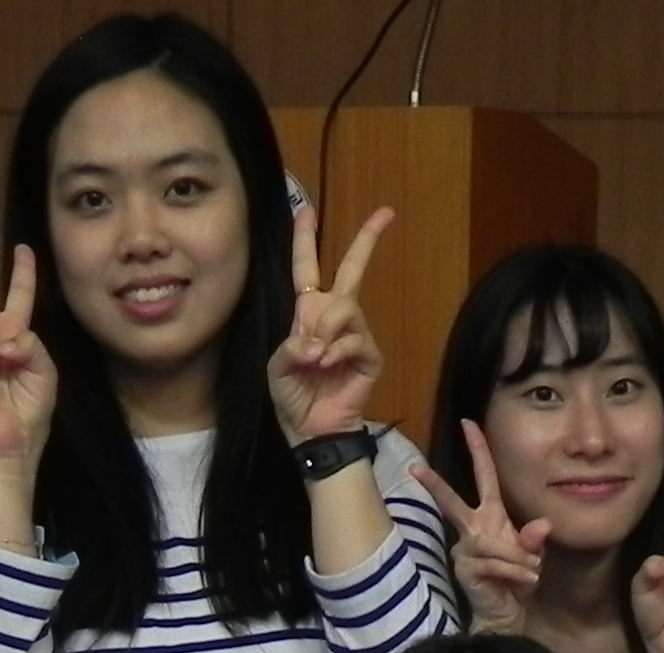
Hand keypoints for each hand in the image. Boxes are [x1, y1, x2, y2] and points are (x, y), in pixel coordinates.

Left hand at [269, 204, 391, 447]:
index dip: (305, 239)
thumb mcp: (277, 368)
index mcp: (308, 314)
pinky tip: (326, 367)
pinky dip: (336, 352)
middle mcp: (334, 317)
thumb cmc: (293, 397)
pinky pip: (354, 339)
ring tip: (315, 358)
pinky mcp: (370, 355)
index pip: (307, 269)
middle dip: (367, 240)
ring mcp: (356, 334)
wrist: (312, 431)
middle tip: (386, 214)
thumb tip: (315, 341)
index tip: (307, 210)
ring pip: (346, 307)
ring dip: (327, 329)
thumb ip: (290, 345)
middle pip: (352, 270)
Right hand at [418, 422, 546, 632]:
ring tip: (533, 572)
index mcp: (490, 516)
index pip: (484, 476)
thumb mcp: (531, 555)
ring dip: (517, 558)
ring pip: (491, 543)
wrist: (506, 612)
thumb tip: (542, 525)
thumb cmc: (516, 580)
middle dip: (436, 485)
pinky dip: (514, 570)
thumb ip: (534, 540)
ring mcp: (465, 549)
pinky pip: (492, 562)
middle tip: (416, 468)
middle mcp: (473, 529)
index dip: (478, 449)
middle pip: (453, 502)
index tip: (468, 423)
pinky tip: (526, 580)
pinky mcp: (465, 568)